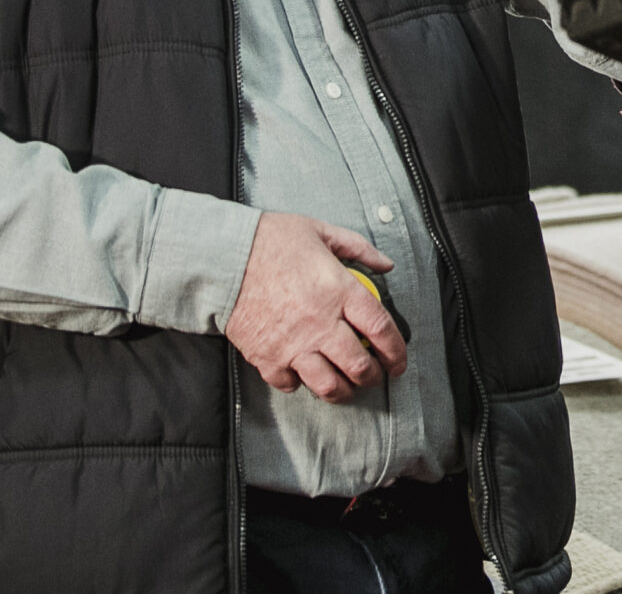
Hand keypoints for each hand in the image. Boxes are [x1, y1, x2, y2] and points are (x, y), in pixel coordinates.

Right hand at [225, 212, 407, 401]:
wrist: (223, 258)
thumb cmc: (271, 240)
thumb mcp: (322, 231)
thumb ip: (359, 248)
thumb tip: (386, 264)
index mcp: (340, 291)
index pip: (381, 330)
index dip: (396, 351)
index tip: (398, 361)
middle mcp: (321, 323)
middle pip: (359, 366)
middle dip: (373, 377)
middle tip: (374, 376)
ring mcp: (294, 345)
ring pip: (329, 385)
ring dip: (343, 391)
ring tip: (346, 386)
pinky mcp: (267, 358)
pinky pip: (291, 384)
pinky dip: (300, 384)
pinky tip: (303, 374)